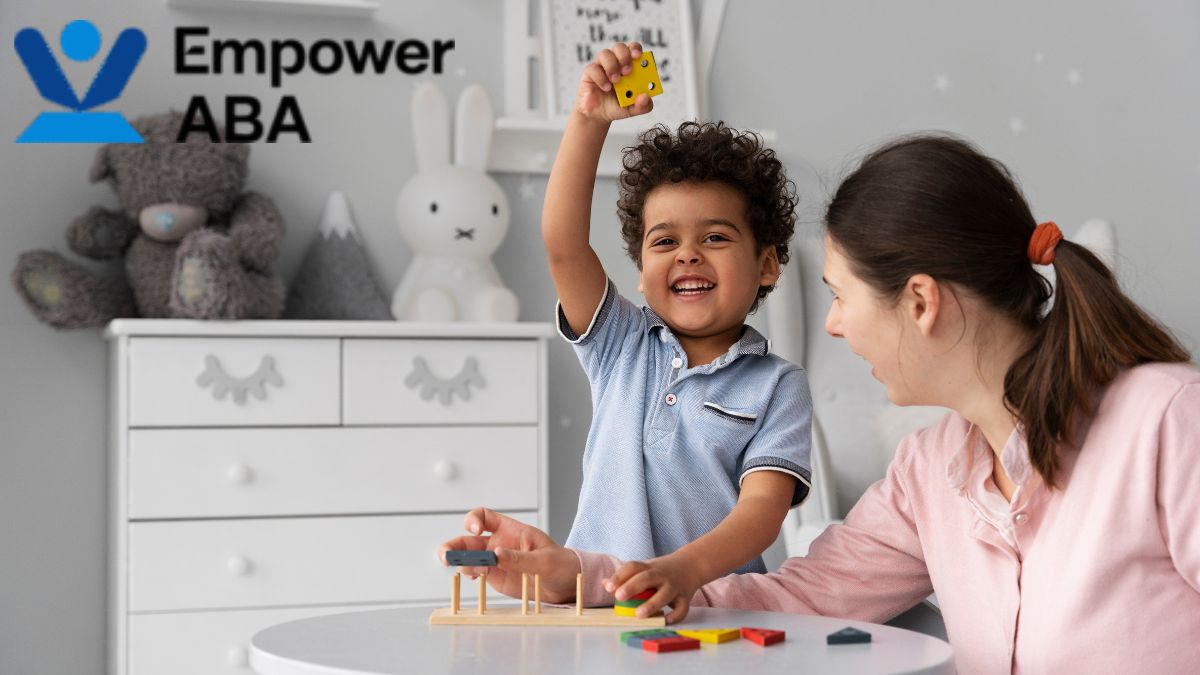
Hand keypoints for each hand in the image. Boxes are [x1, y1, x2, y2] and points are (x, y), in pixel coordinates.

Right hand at [438, 507, 580, 602]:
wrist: (567, 585)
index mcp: (511, 530)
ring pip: (468, 558)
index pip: (484, 517)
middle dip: (454, 545)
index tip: (474, 530)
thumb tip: (497, 555)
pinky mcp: (496, 578)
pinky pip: (476, 573)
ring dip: (460, 562)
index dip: (474, 520)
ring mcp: (495, 561)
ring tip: (466, 570)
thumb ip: (521, 559)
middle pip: (468, 540)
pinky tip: (472, 578)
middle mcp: (498, 543)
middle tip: (447, 555)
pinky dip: (468, 574)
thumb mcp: (545, 560)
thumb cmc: (560, 564)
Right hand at [574, 41, 653, 121]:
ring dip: (612, 66)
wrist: (598, 115)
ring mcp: (602, 66)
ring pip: (605, 54)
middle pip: (619, 47)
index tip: (638, 56)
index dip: (636, 49)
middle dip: (624, 56)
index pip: (633, 49)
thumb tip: (646, 97)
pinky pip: (593, 68)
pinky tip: (606, 88)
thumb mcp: (633, 109)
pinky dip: (601, 78)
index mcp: (629, 66)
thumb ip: (643, 106)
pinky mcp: (589, 73)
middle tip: (627, 71)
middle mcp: (615, 62)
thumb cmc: (616, 106)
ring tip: (616, 81)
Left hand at [605, 554, 700, 623]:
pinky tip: (665, 621)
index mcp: (648, 567)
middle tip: (619, 597)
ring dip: (652, 603)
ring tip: (638, 614)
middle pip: (647, 578)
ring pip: (664, 593)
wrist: (691, 565)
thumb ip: (626, 576)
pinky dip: (675, 615)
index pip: (633, 567)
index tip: (609, 587)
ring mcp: (674, 586)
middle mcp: (661, 575)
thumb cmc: (661, 570)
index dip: (620, 576)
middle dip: (633, 587)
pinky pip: (682, 608)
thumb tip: (605, 583)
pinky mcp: (685, 598)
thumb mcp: (644, 568)